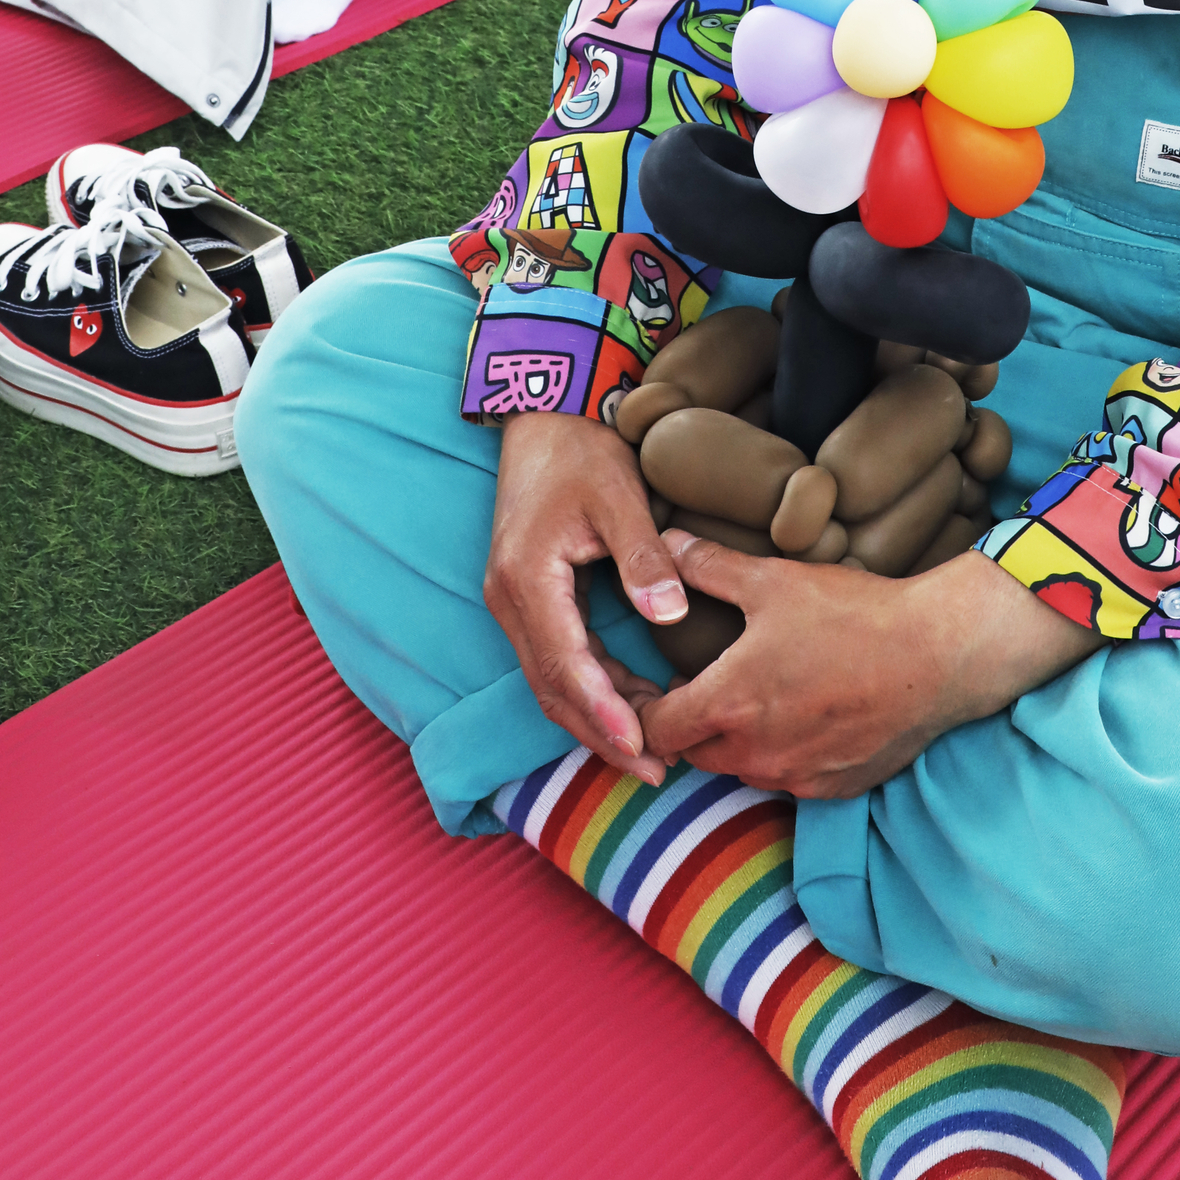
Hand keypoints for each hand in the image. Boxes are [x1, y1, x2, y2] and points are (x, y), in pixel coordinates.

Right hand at [483, 411, 689, 784]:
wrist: (545, 409)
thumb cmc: (583, 448)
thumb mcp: (620, 497)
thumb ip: (643, 558)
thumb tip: (669, 616)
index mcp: (528, 579)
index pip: (565, 666)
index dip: (604, 713)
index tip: (644, 747)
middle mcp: (510, 600)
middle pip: (552, 688)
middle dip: (601, 733)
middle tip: (655, 770)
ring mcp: (513, 600)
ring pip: (552, 680)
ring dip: (597, 716)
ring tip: (652, 749)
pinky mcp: (528, 596)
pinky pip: (556, 657)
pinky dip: (591, 686)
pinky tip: (633, 700)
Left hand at [638, 539, 1093, 795]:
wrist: (936, 655)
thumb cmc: (852, 614)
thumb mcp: (773, 579)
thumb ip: (709, 567)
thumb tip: (666, 545)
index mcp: (728, 703)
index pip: (656, 729)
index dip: (645, 708)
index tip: (654, 684)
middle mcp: (754, 752)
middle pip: (694, 753)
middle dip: (690, 722)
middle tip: (702, 683)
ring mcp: (795, 775)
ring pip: (740, 769)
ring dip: (734, 740)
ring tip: (752, 694)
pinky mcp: (833, 788)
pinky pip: (787, 778)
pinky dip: (781, 753)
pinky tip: (801, 713)